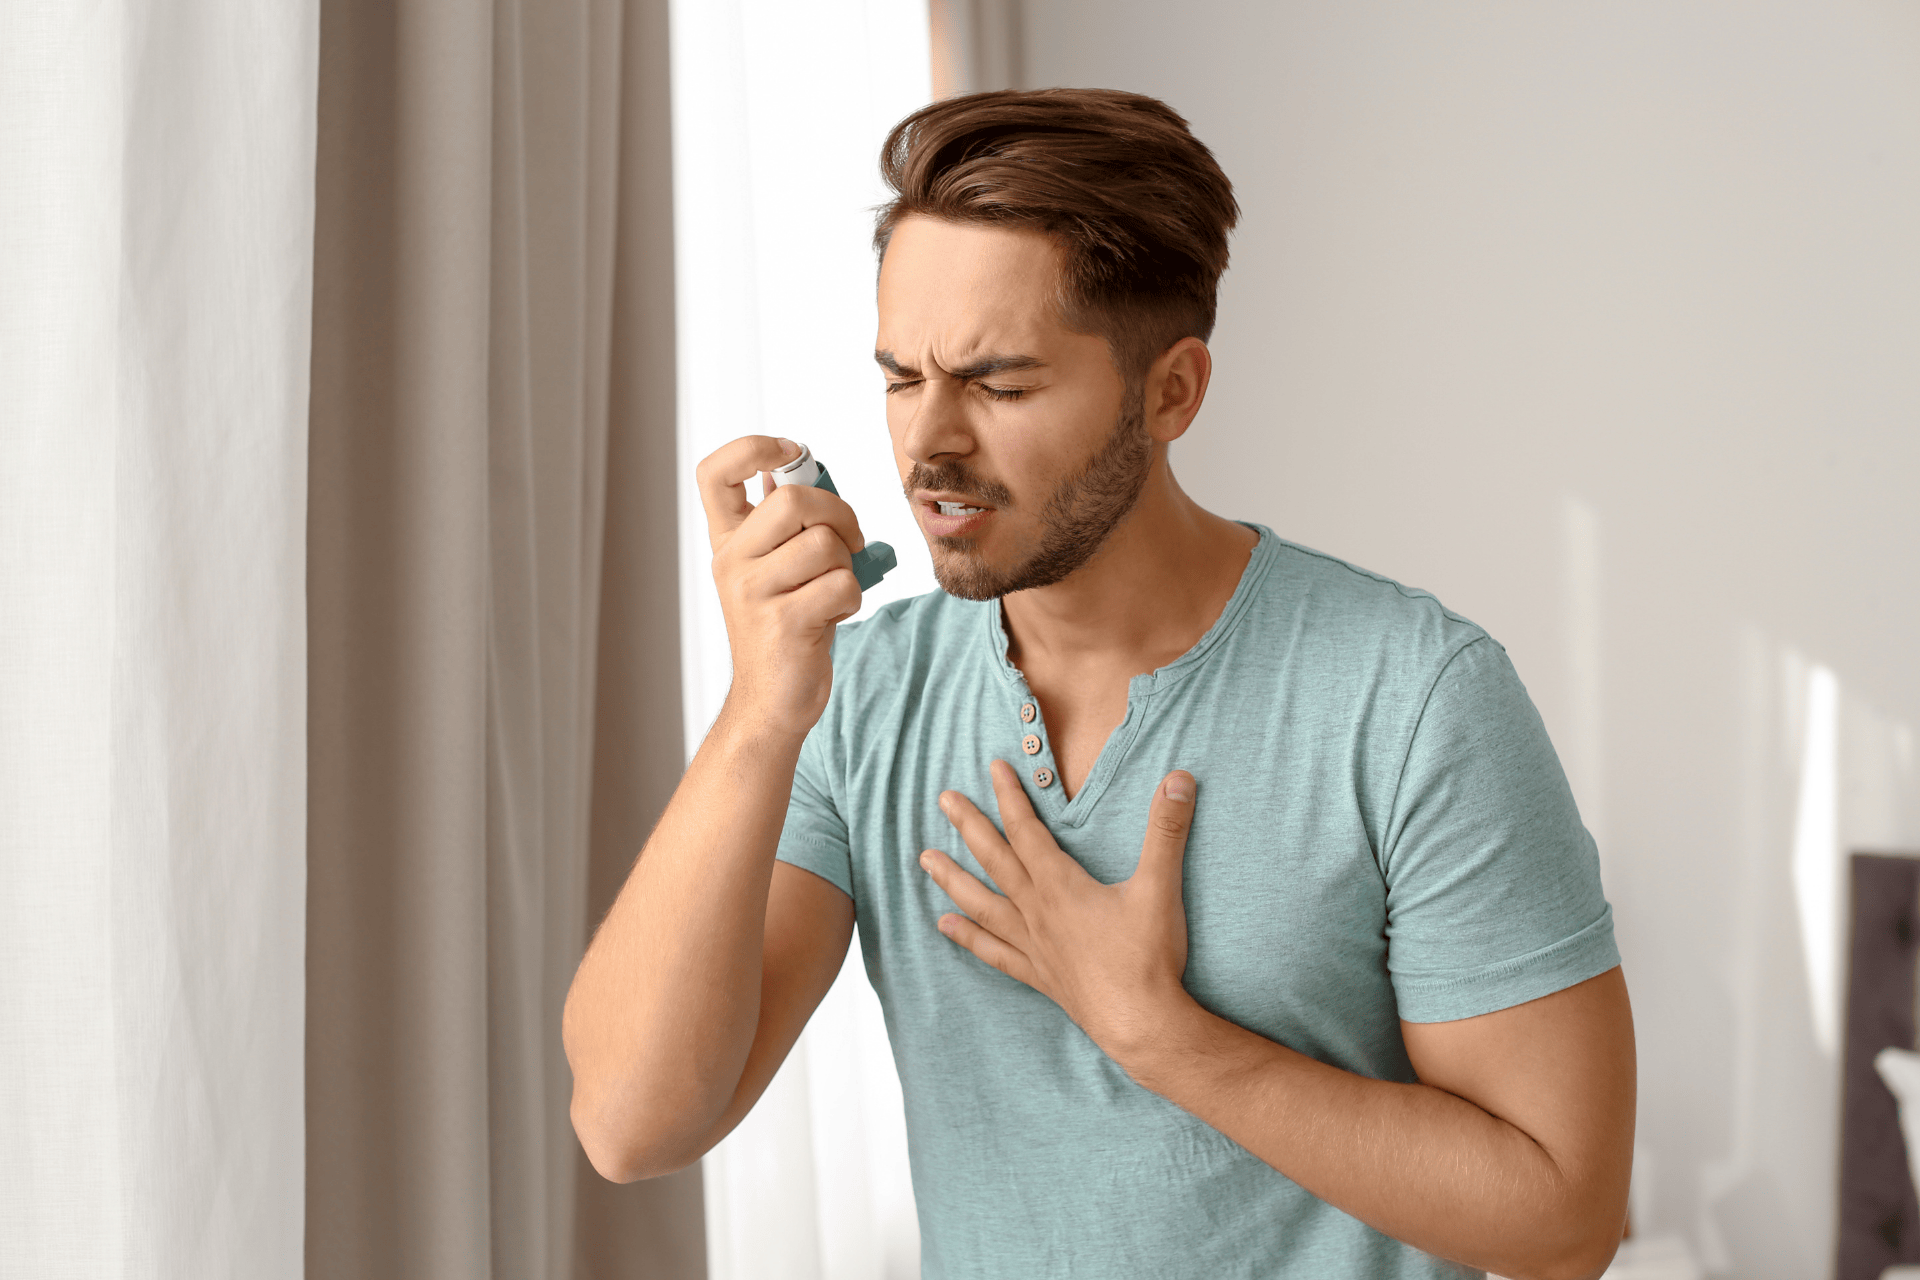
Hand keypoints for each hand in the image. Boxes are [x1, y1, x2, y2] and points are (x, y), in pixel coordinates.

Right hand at [695, 435, 867, 736]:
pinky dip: (852, 598)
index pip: (713, 472)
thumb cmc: (786, 625)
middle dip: (839, 514)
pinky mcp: (783, 623)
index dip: (753, 447)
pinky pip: (842, 584)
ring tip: (832, 589)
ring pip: (825, 544)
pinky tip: (833, 615)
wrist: (772, 700)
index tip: (791, 453)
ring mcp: (753, 593)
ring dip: (848, 564)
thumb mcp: (776, 567)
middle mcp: (731, 561)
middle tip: (849, 541)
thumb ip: (785, 521)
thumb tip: (800, 465)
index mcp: (727, 540)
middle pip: (794, 499)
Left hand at [919, 760, 1198, 1063]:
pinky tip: (945, 927)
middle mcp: (1038, 912)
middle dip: (970, 826)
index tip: (994, 768)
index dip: (1011, 797)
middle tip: (944, 799)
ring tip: (925, 860)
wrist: (1141, 1024)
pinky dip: (968, 937)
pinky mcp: (1038, 974)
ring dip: (953, 879)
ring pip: (983, 904)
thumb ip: (1167, 830)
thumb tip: (1180, 778)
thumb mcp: (1161, 887)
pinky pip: (994, 951)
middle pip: (995, 860)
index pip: (1028, 830)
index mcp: (1061, 886)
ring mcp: (1033, 945)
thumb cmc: (1149, 958)